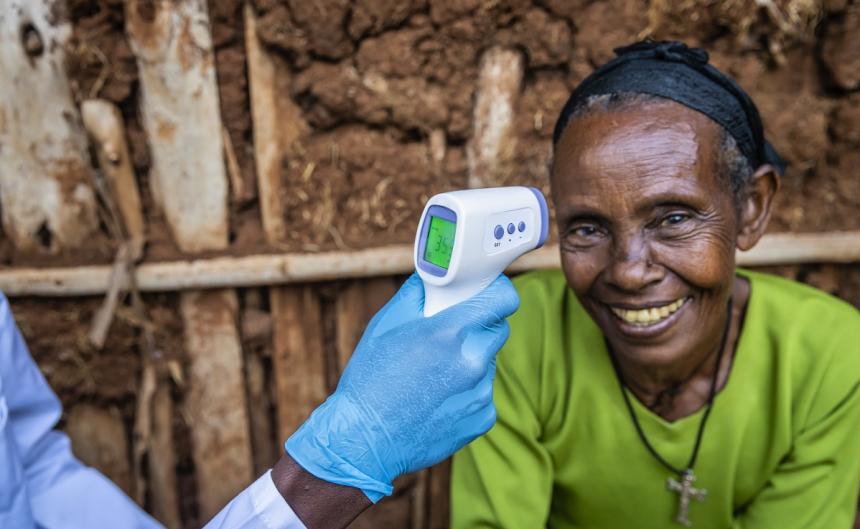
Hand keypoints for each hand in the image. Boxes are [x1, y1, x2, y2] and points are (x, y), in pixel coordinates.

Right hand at [285, 273, 518, 501]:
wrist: (363, 439)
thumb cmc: (370, 378)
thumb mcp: (385, 323)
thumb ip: (418, 293)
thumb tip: (436, 276)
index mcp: (449, 332)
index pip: (503, 299)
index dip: (499, 293)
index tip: (490, 293)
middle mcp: (471, 362)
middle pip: (497, 329)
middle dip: (479, 326)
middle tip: (450, 334)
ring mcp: (480, 393)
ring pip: (489, 363)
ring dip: (471, 361)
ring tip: (434, 374)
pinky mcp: (482, 419)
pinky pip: (483, 393)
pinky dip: (468, 392)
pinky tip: (438, 399)